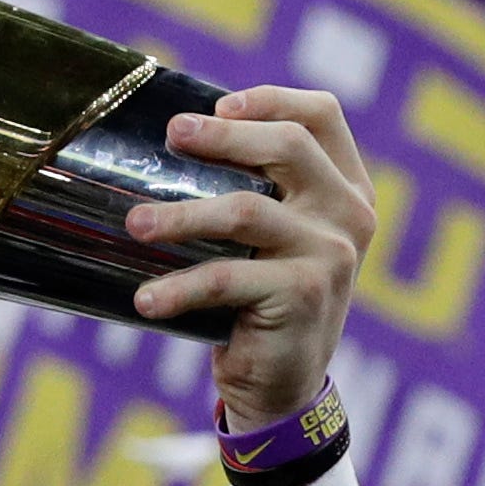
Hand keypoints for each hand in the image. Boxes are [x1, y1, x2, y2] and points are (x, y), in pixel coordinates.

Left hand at [127, 86, 377, 430]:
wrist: (285, 384)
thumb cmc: (263, 299)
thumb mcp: (273, 238)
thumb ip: (256, 191)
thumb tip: (173, 141)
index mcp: (347, 189)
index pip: (323, 117)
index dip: (272, 100)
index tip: (219, 104)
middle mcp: (348, 214)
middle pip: (288, 147)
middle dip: (223, 136)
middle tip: (172, 136)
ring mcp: (331, 254)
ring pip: (247, 211)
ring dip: (181, 215)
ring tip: (136, 225)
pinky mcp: (303, 294)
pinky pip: (227, 278)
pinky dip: (179, 288)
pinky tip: (146, 300)